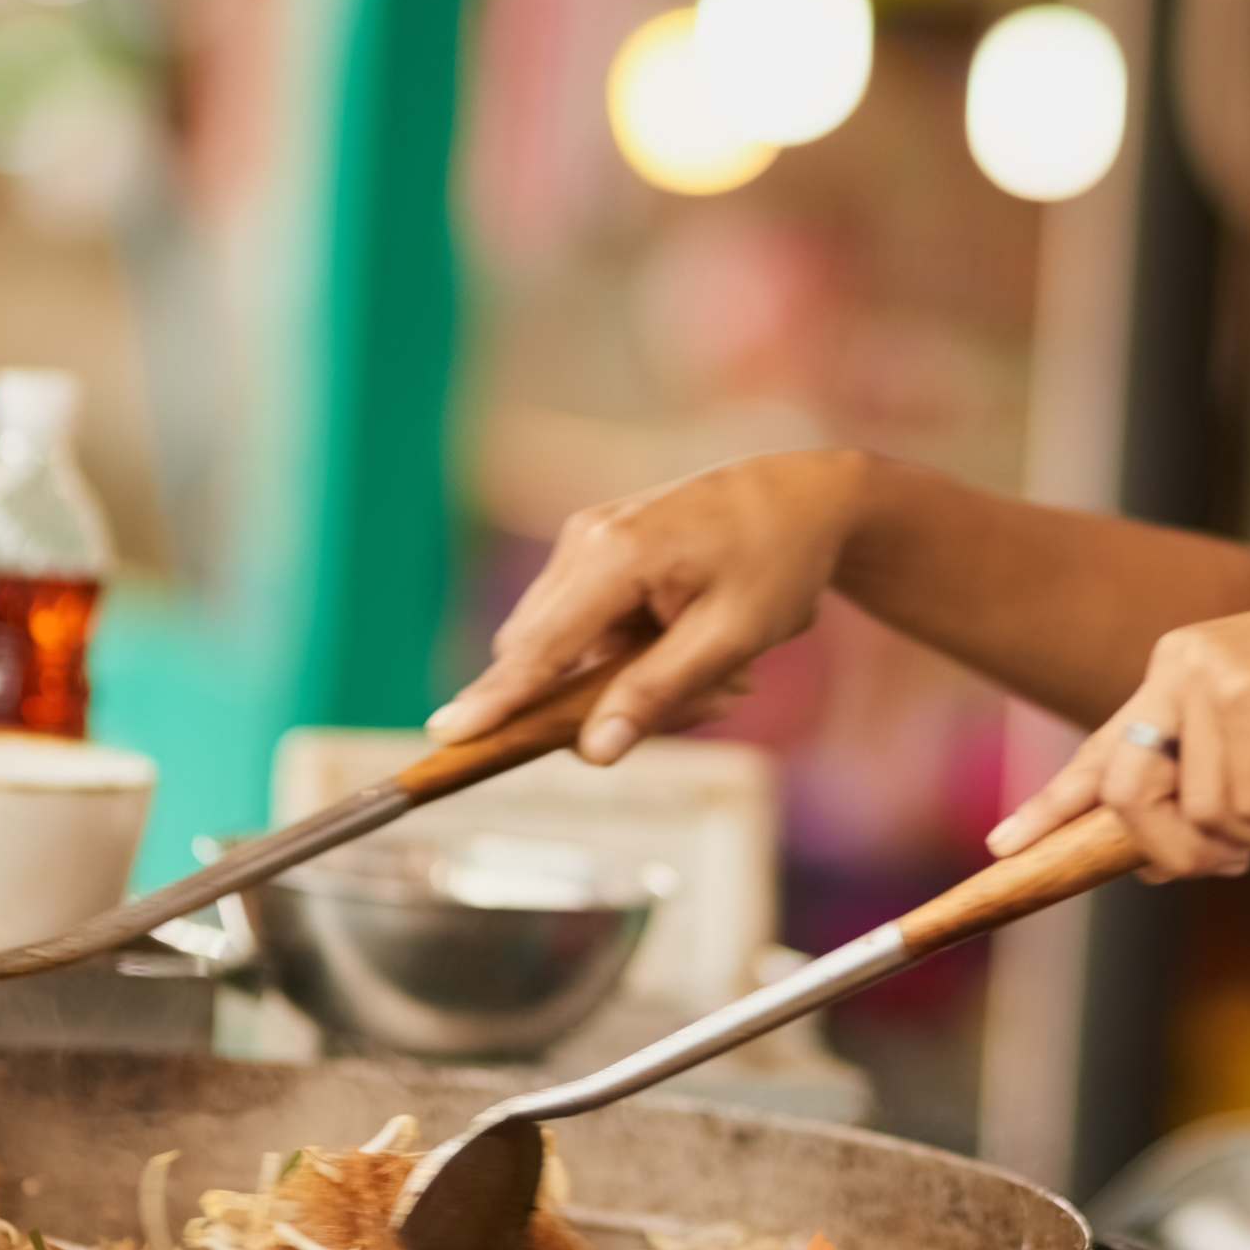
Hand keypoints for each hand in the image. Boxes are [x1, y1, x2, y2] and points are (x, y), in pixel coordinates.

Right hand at [430, 450, 869, 762]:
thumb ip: (656, 693)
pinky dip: (629, 652)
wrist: (805, 498)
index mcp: (615, 556)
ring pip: (565, 647)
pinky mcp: (597, 547)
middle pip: (543, 656)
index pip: (538, 649)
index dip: (494, 700)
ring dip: (623, 678)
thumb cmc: (776, 562)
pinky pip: (586, 626)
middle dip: (600, 700)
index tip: (443, 737)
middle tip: (711, 698)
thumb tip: (590, 751)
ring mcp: (587, 539)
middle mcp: (584, 540)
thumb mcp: (730, 638)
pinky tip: (695, 643)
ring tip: (722, 670)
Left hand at [984, 585, 1249, 880]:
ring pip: (1202, 814)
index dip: (1056, 803)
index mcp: (1177, 669)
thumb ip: (1209, 789)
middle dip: (1177, 852)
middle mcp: (1180, 665)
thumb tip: (1149, 864)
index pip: (1103, 745)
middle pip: (1130, 795)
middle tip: (1236, 864)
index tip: (1005, 844)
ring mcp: (1211, 678)